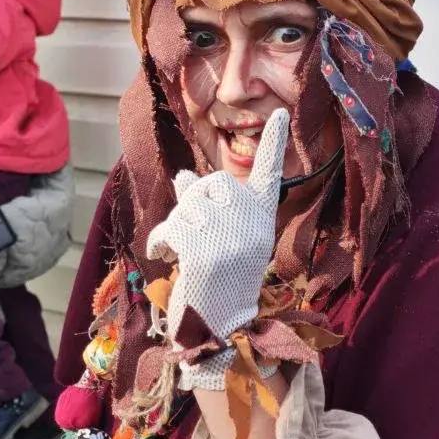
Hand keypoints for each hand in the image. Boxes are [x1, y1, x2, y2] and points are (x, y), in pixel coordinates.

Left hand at [146, 111, 289, 388]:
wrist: (220, 328)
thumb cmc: (220, 282)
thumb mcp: (223, 239)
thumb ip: (209, 205)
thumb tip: (183, 173)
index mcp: (261, 218)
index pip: (269, 173)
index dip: (272, 142)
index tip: (278, 110)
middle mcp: (251, 223)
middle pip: (208, 183)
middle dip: (191, 202)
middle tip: (190, 233)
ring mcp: (230, 235)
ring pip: (185, 204)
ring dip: (174, 225)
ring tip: (180, 251)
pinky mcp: (204, 249)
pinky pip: (171, 225)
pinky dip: (160, 240)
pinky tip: (166, 255)